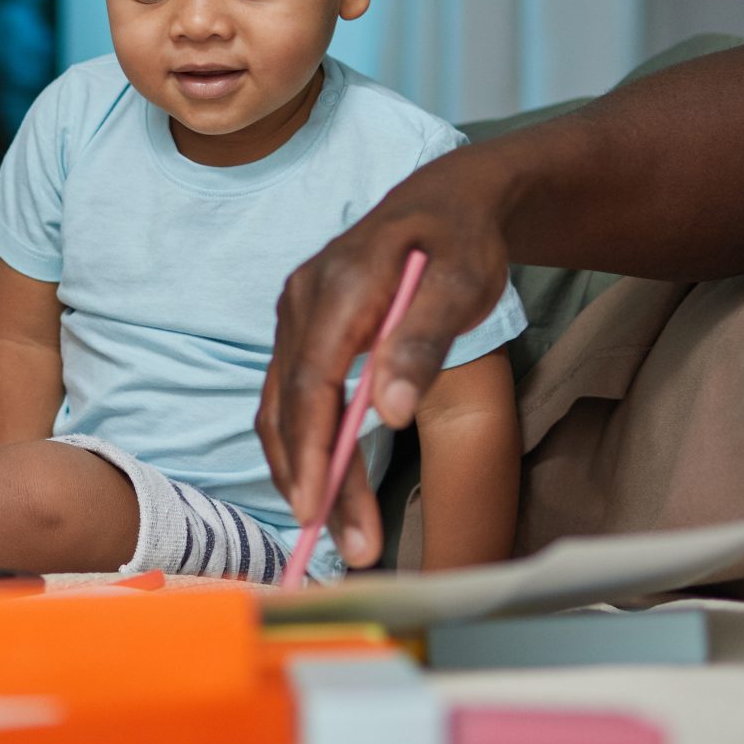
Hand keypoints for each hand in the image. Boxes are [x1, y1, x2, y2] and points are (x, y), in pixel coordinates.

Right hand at [259, 143, 517, 565]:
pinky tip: (325, 485)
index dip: (311, 450)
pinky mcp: (303, 331)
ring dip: (304, 471)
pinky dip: (304, 445)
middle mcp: (301, 302)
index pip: (309, 383)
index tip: (317, 508)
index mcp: (337, 288)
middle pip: (291, 406)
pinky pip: (290, 396)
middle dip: (313, 480)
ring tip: (337, 531)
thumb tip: (390, 412)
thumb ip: (423, 343)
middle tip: (348, 544)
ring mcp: (295, 316)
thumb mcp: (461, 283)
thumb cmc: (461, 240)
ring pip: (282, 408)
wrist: (447, 200)